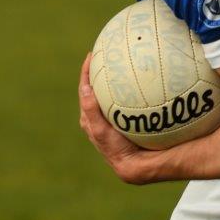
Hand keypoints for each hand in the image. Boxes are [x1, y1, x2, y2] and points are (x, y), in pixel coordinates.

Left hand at [78, 53, 151, 183]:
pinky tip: (134, 83)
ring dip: (109, 80)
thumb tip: (85, 88)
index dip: (86, 71)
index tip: (92, 55)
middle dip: (97, 72)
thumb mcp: (101, 129)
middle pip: (94, 89)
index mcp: (88, 118)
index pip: (85, 89)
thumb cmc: (116, 148)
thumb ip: (92, 110)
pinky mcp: (122, 122)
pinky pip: (119, 100)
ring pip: (106, 94)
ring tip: (117, 65)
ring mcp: (110, 119)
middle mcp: (97, 117)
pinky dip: (122, 90)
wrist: (134, 164)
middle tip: (105, 56)